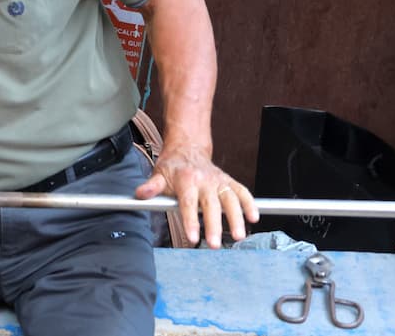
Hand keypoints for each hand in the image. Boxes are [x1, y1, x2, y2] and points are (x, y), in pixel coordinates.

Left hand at [135, 140, 259, 247]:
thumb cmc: (172, 166)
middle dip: (214, 225)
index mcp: (186, 180)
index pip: (188, 203)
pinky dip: (250, 203)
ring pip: (231, 199)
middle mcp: (205, 180)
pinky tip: (254, 217)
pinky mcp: (229, 181)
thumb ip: (151, 186)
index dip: (190, 220)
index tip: (192, 238)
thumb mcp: (158, 174)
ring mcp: (219, 181)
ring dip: (236, 217)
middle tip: (214, 245)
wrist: (188, 148)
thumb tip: (140, 194)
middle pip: (211, 205)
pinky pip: (242, 192)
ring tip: (238, 236)